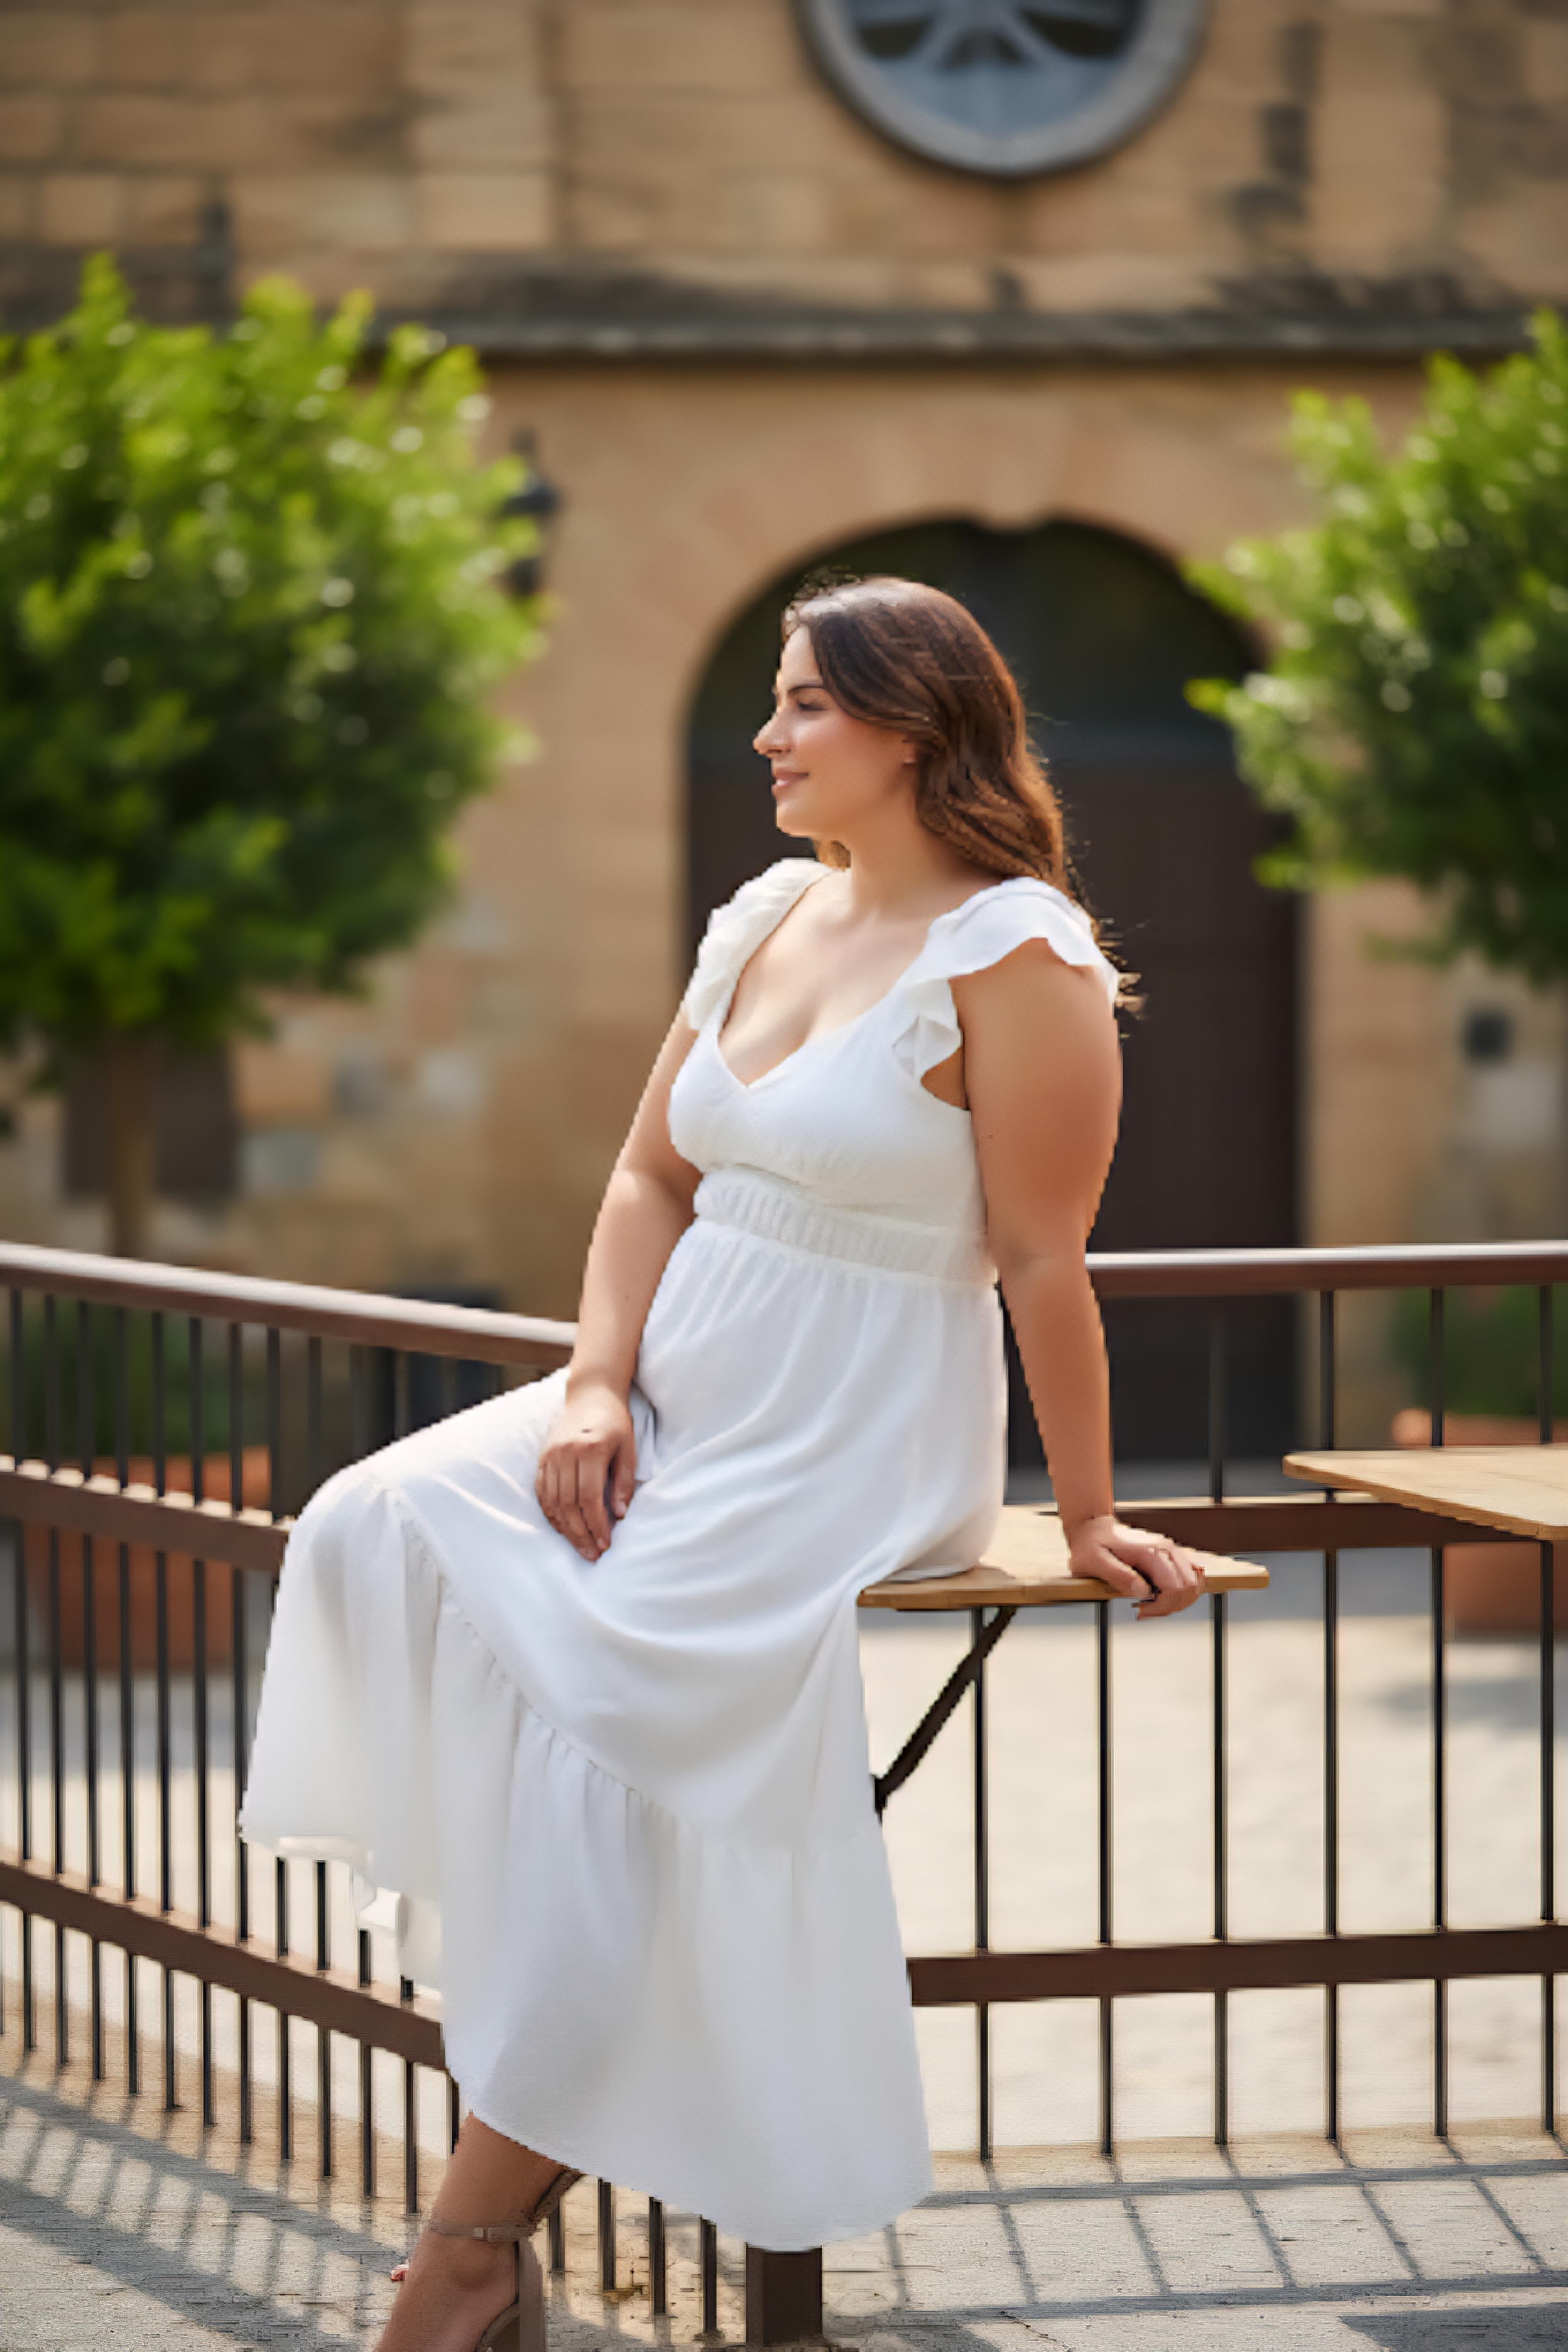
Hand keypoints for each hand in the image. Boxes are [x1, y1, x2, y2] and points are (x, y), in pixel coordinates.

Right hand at [536, 1382, 636, 1560]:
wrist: (590, 1394)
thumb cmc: (614, 1423)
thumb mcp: (628, 1449)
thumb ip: (623, 1482)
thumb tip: (619, 1515)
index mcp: (589, 1449)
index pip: (589, 1498)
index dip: (597, 1524)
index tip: (605, 1544)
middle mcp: (565, 1453)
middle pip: (568, 1504)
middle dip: (581, 1533)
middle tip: (593, 1554)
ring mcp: (550, 1455)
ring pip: (553, 1502)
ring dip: (566, 1529)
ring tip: (580, 1547)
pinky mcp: (542, 1458)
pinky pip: (542, 1493)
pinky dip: (551, 1514)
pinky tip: (563, 1528)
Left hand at [1066, 1515, 1204, 1618]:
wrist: (1092, 1526)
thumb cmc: (1091, 1543)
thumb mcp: (1094, 1562)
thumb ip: (1119, 1576)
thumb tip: (1142, 1592)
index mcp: (1150, 1551)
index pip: (1176, 1587)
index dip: (1162, 1607)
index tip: (1141, 1611)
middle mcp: (1166, 1548)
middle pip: (1190, 1586)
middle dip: (1171, 1606)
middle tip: (1146, 1609)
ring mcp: (1170, 1550)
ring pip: (1195, 1581)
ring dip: (1179, 1599)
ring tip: (1155, 1604)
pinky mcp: (1170, 1554)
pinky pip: (1191, 1573)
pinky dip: (1183, 1590)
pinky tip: (1163, 1595)